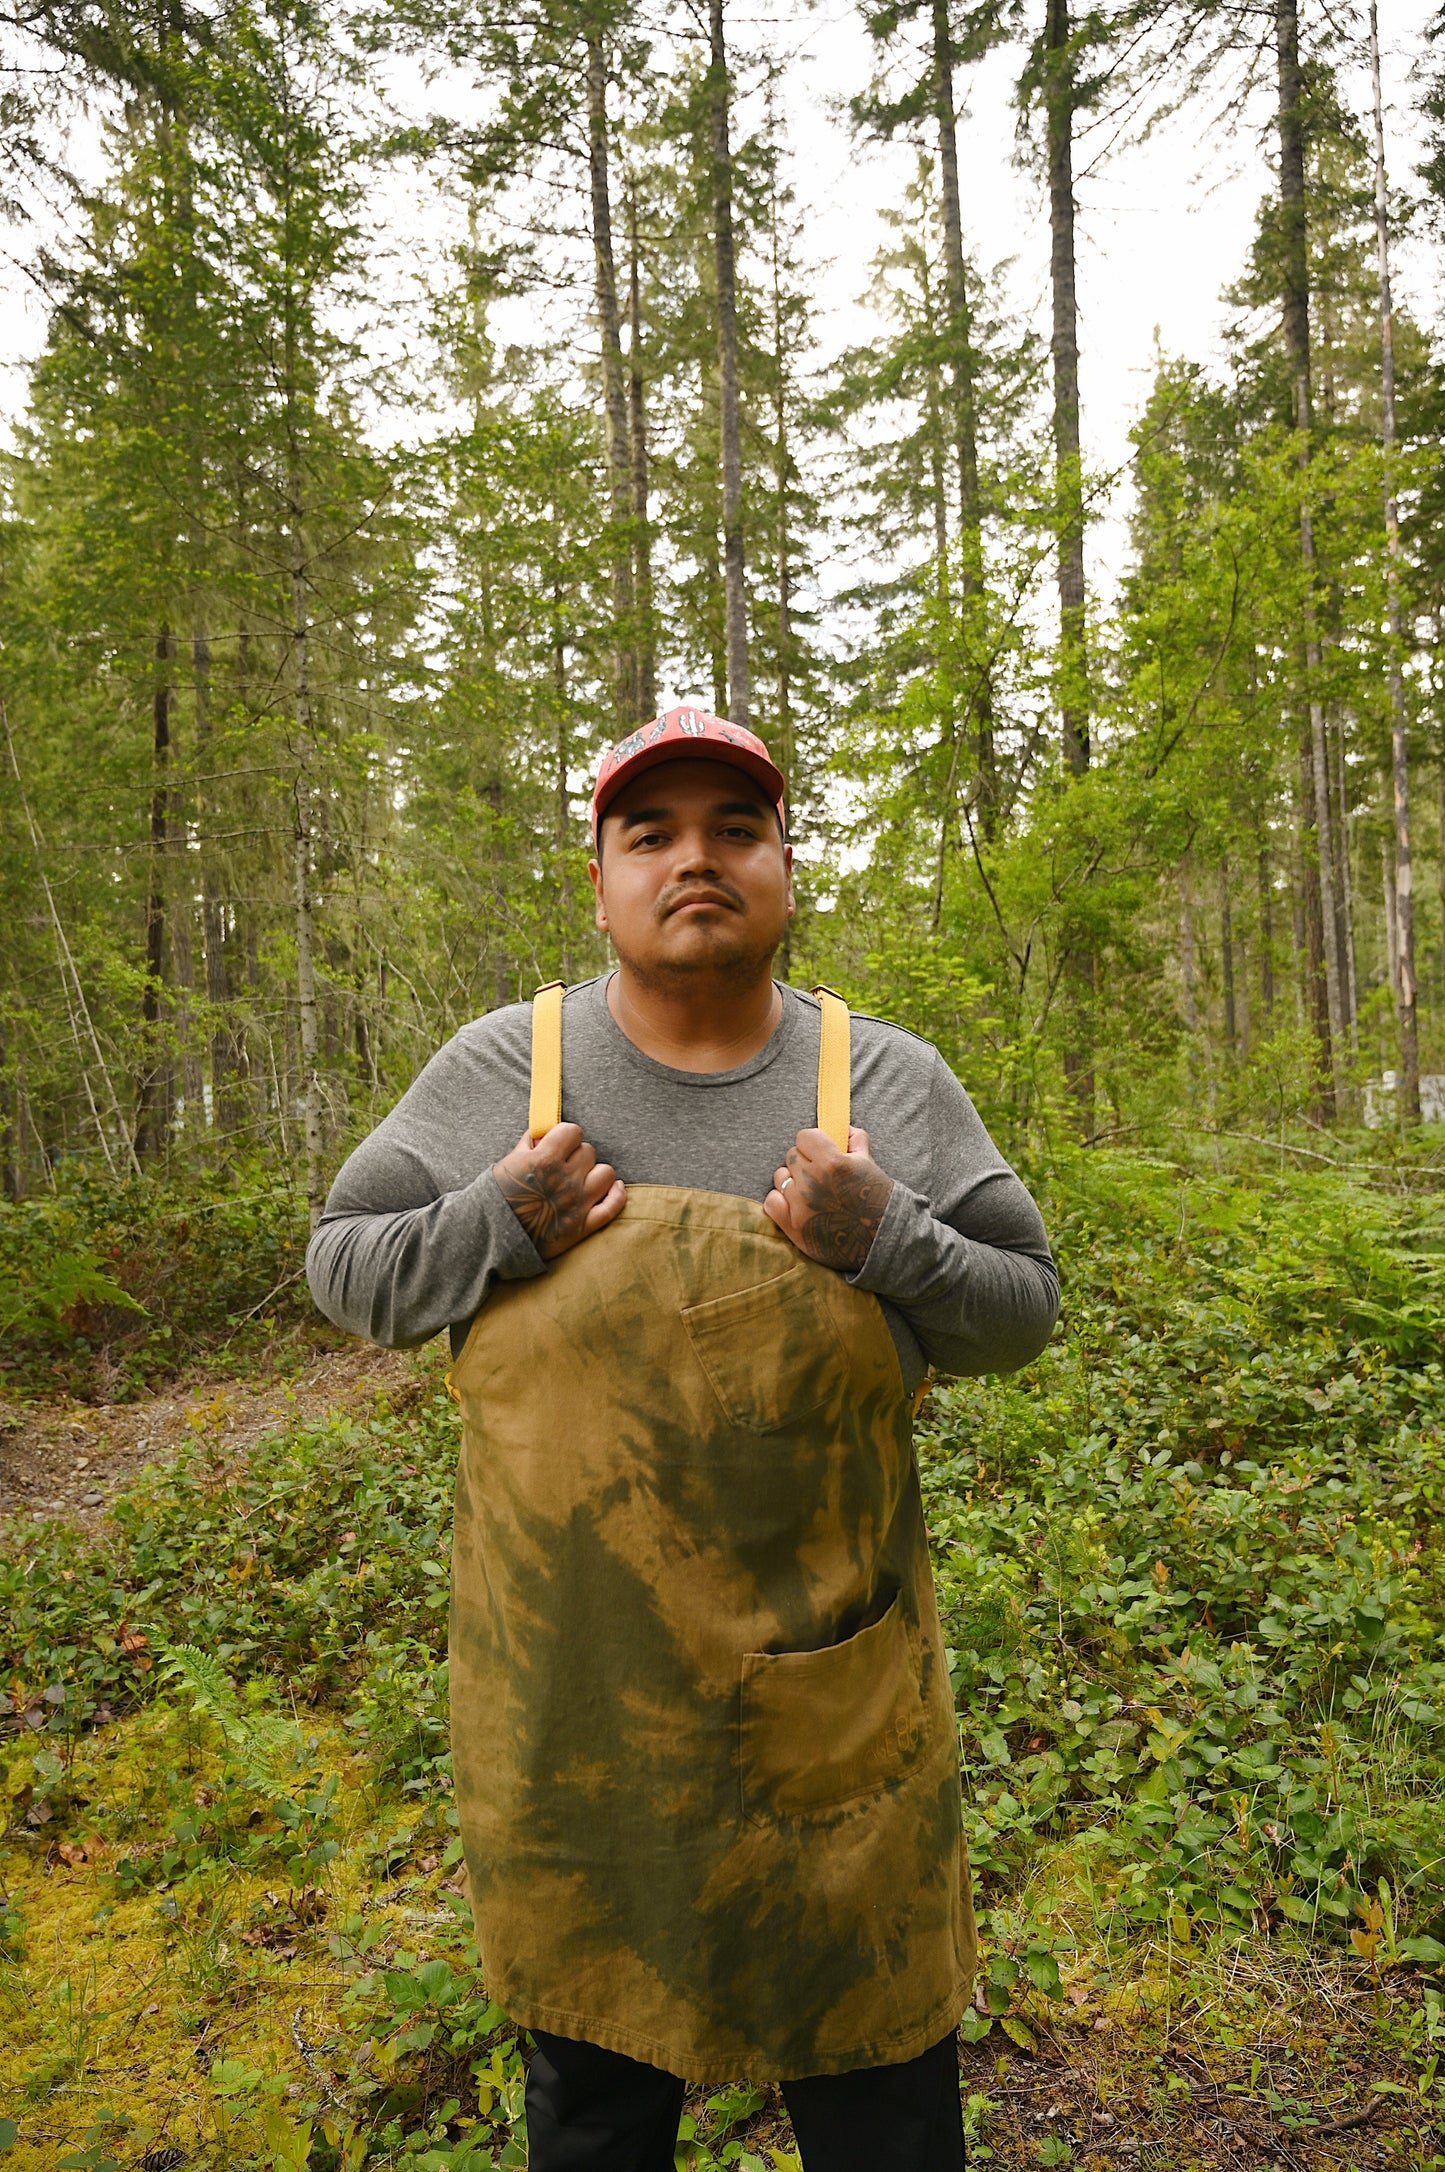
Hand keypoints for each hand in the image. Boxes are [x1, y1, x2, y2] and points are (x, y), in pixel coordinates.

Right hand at [492, 1124, 625, 1260]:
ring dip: (594, 1173)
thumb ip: (530, 1143)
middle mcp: (564, 1180)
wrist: (491, 1238)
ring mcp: (577, 1203)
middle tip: (563, 1165)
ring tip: (581, 1179)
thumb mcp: (508, 1162)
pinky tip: (613, 1188)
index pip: (573, 1131)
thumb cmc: (497, 1197)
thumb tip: (545, 1131)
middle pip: (588, 1151)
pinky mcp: (583, 1226)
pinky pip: (613, 1206)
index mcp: (544, 1160)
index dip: (566, 1136)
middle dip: (576, 1155)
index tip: (559, 1143)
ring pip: (606, 1173)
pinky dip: (616, 1195)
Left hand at [763, 1127, 894, 1273]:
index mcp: (833, 1163)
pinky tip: (797, 1204)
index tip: (821, 1152)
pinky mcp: (793, 1226)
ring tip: (811, 1191)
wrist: (881, 1240)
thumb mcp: (869, 1163)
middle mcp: (813, 1183)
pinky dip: (781, 1200)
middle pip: (792, 1156)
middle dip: (806, 1161)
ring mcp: (801, 1206)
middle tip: (820, 1174)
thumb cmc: (877, 1199)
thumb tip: (841, 1127)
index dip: (814, 1143)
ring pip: (781, 1177)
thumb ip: (855, 1139)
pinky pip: (772, 1201)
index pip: (804, 1136)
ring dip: (793, 1181)